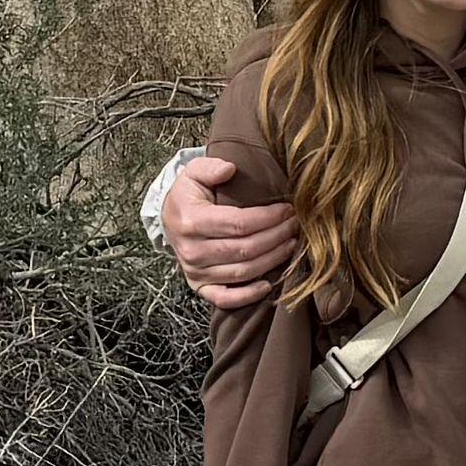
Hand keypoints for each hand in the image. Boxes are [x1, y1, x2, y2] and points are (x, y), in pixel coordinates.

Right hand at [161, 153, 299, 312]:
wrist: (170, 220)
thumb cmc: (188, 195)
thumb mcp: (194, 173)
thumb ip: (210, 167)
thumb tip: (230, 169)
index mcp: (191, 221)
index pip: (239, 224)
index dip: (268, 218)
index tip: (287, 209)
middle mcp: (192, 251)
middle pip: (245, 249)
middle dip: (276, 237)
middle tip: (295, 225)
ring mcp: (195, 272)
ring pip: (242, 272)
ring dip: (272, 260)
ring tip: (291, 244)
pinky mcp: (200, 287)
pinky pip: (225, 298)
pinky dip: (248, 295)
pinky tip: (269, 284)